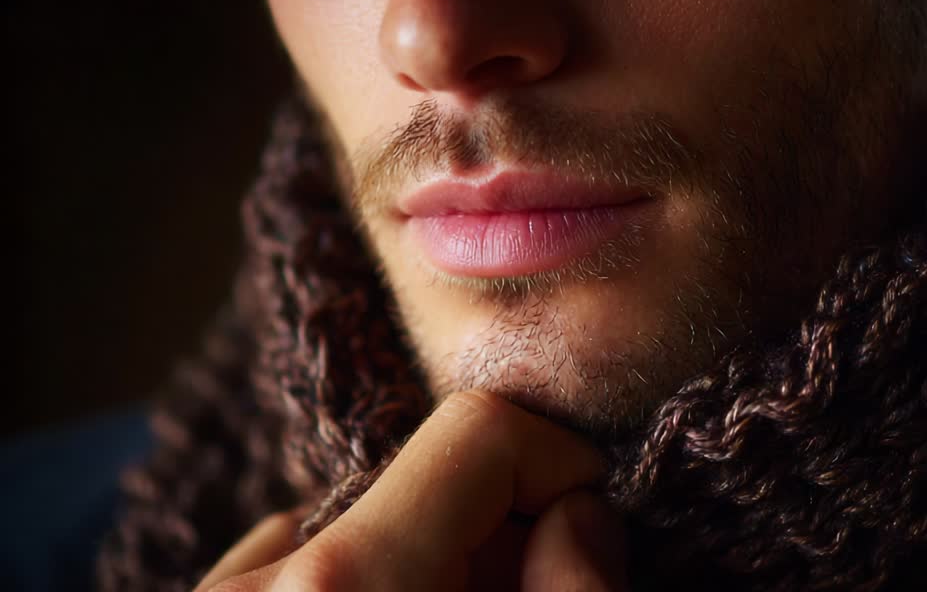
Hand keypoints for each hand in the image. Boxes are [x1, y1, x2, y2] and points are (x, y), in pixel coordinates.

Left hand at [196, 390, 627, 590]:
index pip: (474, 432)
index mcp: (342, 591)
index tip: (589, 528)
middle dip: (498, 534)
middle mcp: (254, 584)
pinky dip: (358, 591)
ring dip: (428, 570)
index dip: (559, 464)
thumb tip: (579, 515)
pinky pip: (292, 571)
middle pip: (420, 485)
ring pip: (360, 534)